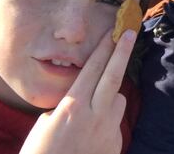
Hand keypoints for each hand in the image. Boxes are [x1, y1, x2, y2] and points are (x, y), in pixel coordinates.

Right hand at [20, 29, 135, 153]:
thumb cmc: (41, 152)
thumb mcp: (47, 122)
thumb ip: (71, 105)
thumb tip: (85, 96)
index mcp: (73, 106)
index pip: (93, 69)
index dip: (104, 48)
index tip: (114, 31)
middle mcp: (95, 115)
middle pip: (114, 76)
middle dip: (123, 51)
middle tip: (132, 31)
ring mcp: (108, 129)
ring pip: (119, 100)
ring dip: (111, 97)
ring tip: (92, 109)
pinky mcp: (116, 142)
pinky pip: (115, 121)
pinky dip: (106, 120)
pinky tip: (91, 134)